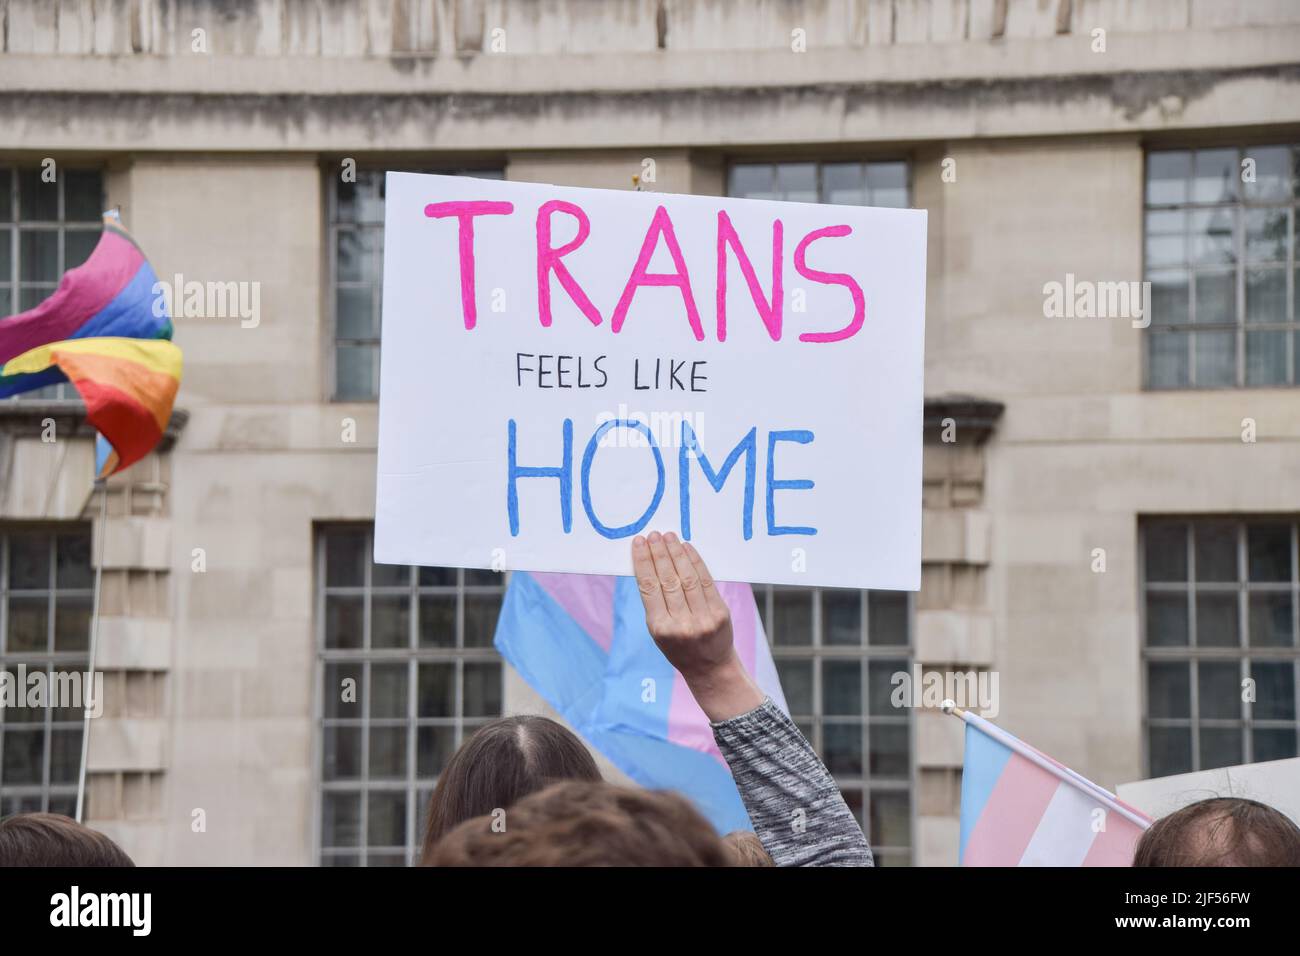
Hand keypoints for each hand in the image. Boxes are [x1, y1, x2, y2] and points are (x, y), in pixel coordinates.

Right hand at [631, 531, 763, 720]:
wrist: (710, 668)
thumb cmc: (679, 647)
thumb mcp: (658, 631)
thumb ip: (655, 602)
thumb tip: (650, 564)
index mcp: (660, 628)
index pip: (649, 587)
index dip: (643, 562)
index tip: (638, 544)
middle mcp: (681, 623)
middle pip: (667, 579)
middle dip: (659, 553)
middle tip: (653, 535)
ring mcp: (703, 618)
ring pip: (687, 577)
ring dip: (676, 553)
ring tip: (668, 537)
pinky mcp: (720, 613)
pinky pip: (706, 581)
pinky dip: (695, 562)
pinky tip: (687, 549)